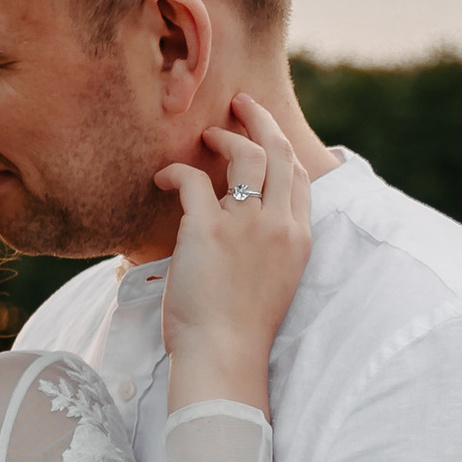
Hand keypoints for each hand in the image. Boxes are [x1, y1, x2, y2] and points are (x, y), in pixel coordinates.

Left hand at [155, 96, 310, 409]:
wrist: (224, 356)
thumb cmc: (240, 330)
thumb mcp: (272, 283)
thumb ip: (267, 247)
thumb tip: (243, 226)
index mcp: (298, 238)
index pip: (298, 176)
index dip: (281, 147)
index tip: (266, 133)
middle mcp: (278, 224)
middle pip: (278, 152)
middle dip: (261, 119)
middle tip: (241, 105)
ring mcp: (246, 224)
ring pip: (244, 155)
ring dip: (224, 138)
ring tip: (207, 137)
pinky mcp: (208, 229)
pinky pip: (192, 179)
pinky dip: (175, 172)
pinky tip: (163, 178)